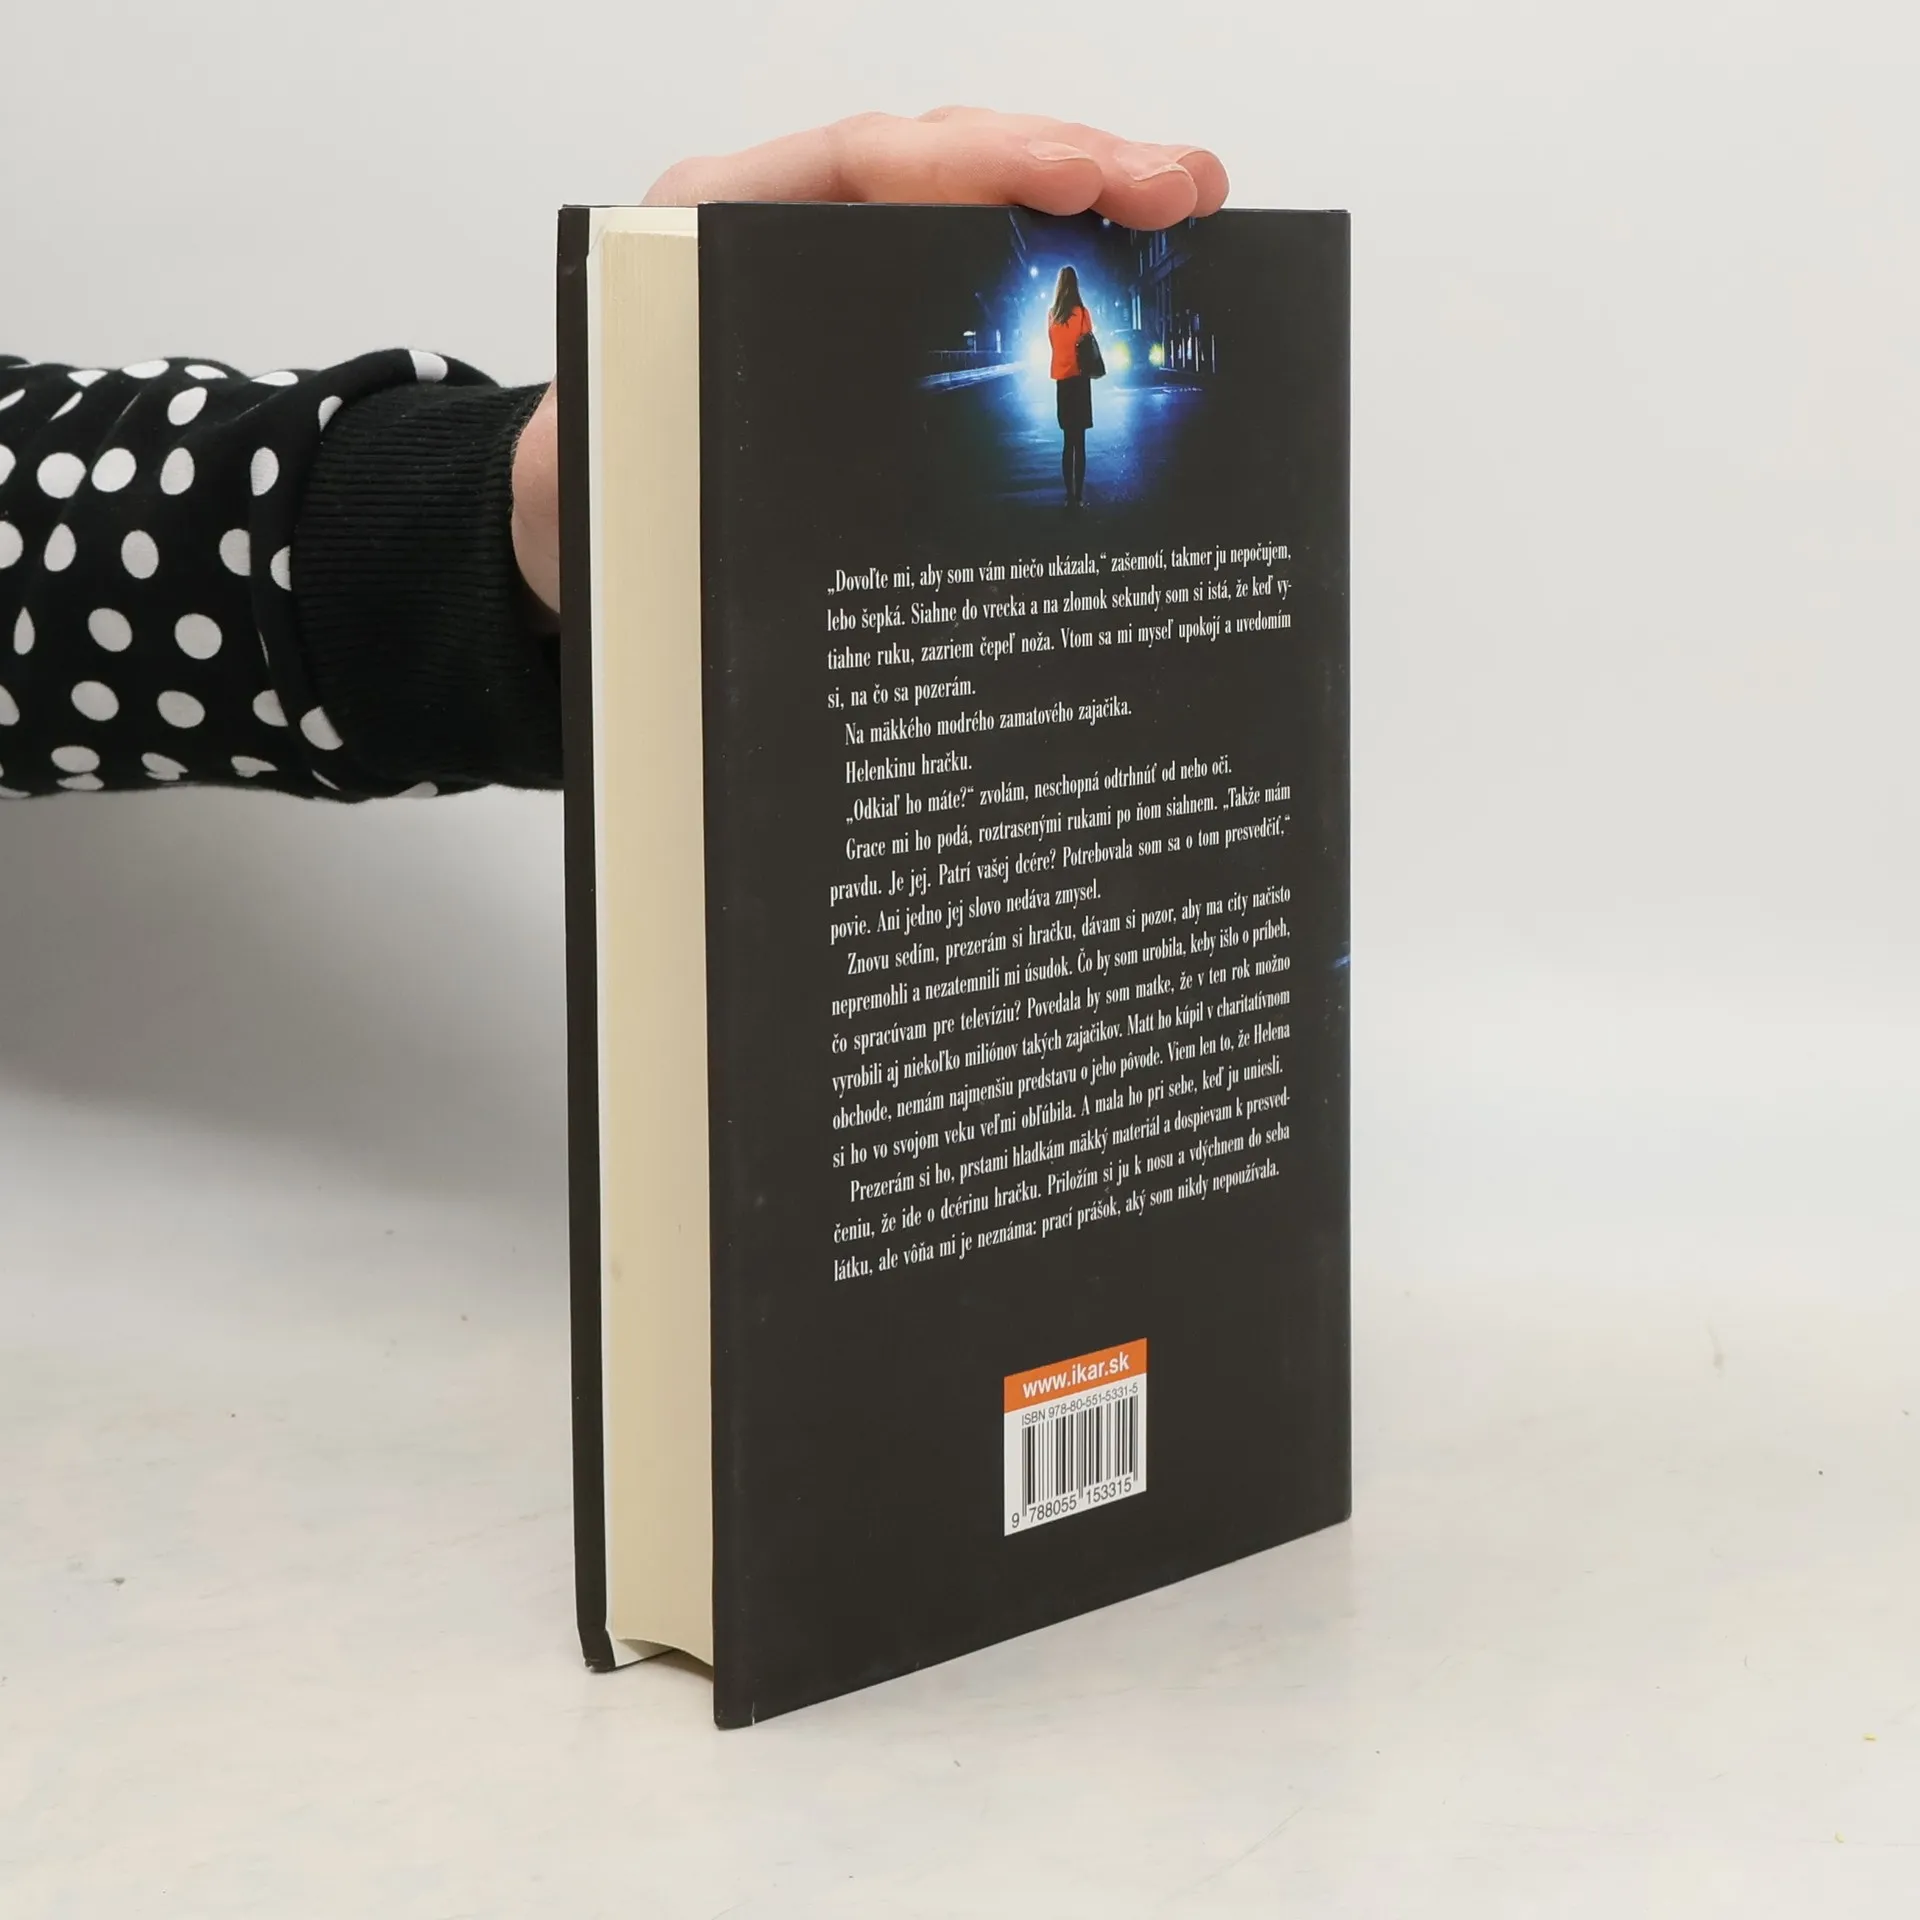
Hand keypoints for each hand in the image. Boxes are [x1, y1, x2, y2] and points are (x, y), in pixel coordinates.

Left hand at [511, 108, 1230, 614]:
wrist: (565, 528)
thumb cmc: (588, 493)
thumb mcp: (607, 466)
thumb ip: (684, 443)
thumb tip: (794, 492)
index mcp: (711, 231)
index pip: (864, 163)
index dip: (980, 161)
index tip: (1078, 181)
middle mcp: (786, 234)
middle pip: (941, 164)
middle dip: (1068, 162)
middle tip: (1181, 185)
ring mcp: (838, 276)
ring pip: (970, 213)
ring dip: (1083, 202)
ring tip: (1188, 202)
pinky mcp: (873, 328)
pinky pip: (969, 277)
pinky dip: (1052, 267)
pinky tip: (1129, 270)